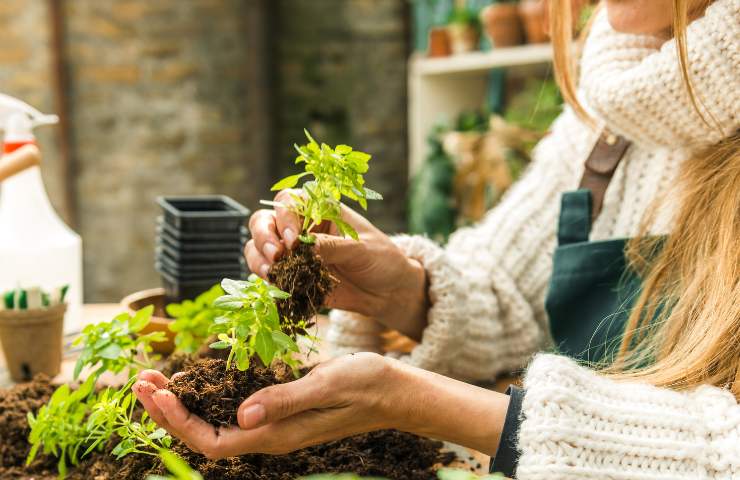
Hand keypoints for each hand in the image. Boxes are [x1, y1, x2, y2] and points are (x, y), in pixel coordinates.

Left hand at [133, 353, 508, 458]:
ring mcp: (276, 422)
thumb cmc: (368, 384)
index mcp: (277, 433)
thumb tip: (240, 415)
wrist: (397, 391)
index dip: (177, 421)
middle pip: (205, 434)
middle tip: (141, 380)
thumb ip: (285, 399)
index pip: (211, 440)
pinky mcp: (283, 408)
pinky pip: (235, 409)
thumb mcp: (328, 384)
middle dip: (168, 412)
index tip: (155, 392)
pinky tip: (201, 377)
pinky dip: (209, 394)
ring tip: (158, 379)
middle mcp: (271, 433)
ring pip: (216, 421)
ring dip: (184, 402)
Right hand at [247, 189, 428, 339]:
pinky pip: (268, 273)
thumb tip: (302, 246)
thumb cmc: (381, 259)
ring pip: (259, 247)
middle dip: (263, 236)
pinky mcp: (292, 276)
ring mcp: (294, 252)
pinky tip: (274, 285)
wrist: (389, 291)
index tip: (294, 239)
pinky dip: (264, 278)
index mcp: (320, 210)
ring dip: (258, 258)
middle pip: (265, 221)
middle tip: (276, 255)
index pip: (288, 201)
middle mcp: (301, 227)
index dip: (284, 217)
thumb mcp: (361, 250)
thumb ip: (332, 247)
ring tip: (271, 272)